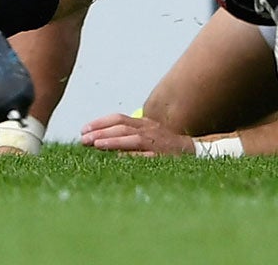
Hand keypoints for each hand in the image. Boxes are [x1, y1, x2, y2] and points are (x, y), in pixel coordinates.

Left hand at [79, 112, 194, 155]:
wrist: (193, 151)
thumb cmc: (164, 144)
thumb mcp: (147, 133)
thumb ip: (129, 134)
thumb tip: (101, 138)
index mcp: (143, 123)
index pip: (118, 118)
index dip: (100, 122)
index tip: (84, 129)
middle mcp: (148, 130)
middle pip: (122, 127)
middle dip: (101, 132)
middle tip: (84, 138)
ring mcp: (155, 143)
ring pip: (131, 139)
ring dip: (113, 141)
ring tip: (96, 144)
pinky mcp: (161, 157)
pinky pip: (144, 156)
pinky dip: (131, 155)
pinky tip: (118, 158)